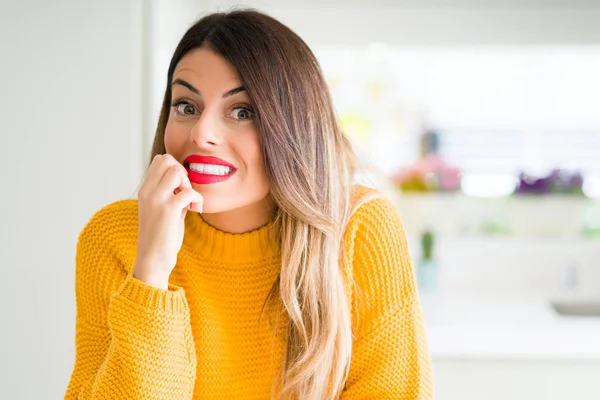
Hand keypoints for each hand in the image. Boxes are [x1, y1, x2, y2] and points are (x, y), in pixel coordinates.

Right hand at [134, 154, 202, 289]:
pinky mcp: (168, 210)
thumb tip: (185, 182)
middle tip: (186, 192)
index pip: (160, 160)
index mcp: (145, 190)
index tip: (181, 189)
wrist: (153, 260)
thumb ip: (171, 194)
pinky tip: (196, 210)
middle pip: (167, 159)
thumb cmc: (161, 237)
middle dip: (182, 172)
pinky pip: (189, 192)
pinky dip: (198, 199)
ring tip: (190, 201)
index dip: (176, 170)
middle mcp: (147, 191)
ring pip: (176, 170)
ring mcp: (156, 199)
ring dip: (189, 184)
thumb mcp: (162, 210)